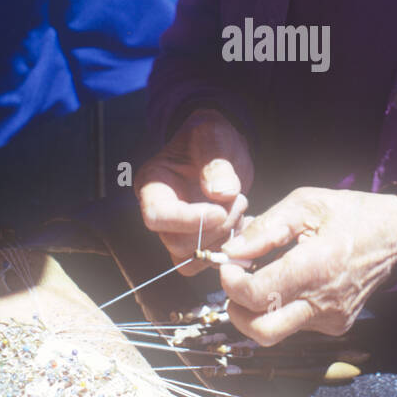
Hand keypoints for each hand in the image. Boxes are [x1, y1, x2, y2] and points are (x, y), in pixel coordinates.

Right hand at [134, 109, 253, 274]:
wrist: (221, 150)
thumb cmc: (210, 137)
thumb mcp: (213, 136)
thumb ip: (215, 160)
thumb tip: (222, 193)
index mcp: (153, 184)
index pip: (157, 216)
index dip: (188, 220)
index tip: (219, 210)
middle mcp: (160, 213)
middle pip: (177, 243)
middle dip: (215, 228)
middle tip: (237, 200)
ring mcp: (178, 231)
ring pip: (193, 258)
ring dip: (224, 239)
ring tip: (239, 207)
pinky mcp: (198, 242)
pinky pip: (209, 260)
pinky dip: (231, 247)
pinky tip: (243, 221)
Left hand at [218, 186, 396, 343]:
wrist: (395, 237)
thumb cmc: (348, 214)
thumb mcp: (305, 204)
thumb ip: (265, 229)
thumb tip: (230, 252)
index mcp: (316, 267)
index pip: (256, 295)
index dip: (231, 282)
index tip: (229, 264)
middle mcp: (324, 302)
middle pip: (261, 331)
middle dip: (237, 310)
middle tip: (237, 283)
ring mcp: (331, 319)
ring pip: (276, 331)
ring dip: (257, 310)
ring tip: (263, 278)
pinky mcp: (335, 326)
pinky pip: (295, 325)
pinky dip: (280, 308)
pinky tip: (288, 283)